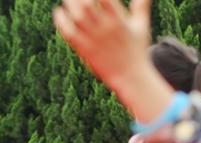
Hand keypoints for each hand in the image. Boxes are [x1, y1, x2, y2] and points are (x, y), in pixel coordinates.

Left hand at [53, 0, 173, 124]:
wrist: (129, 77)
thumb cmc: (135, 50)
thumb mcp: (141, 26)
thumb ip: (141, 6)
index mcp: (119, 20)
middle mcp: (106, 28)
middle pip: (88, 5)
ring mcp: (94, 39)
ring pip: (77, 17)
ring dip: (69, 4)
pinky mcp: (84, 50)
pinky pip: (69, 33)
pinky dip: (61, 21)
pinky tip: (58, 12)